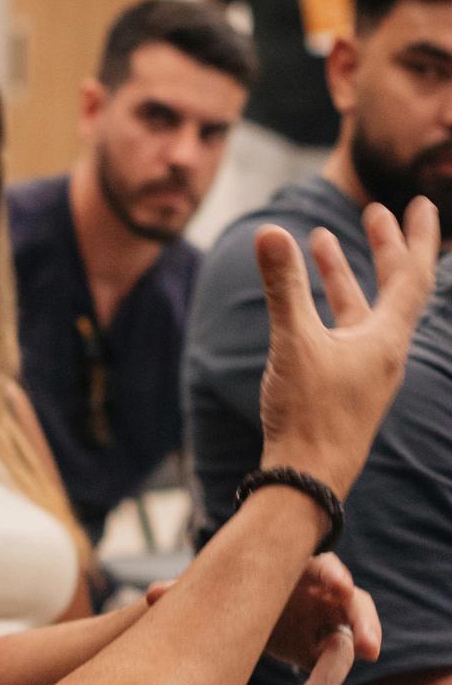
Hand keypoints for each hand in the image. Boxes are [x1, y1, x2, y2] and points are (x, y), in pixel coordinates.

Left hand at [146, 553, 379, 684]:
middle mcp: (328, 599)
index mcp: (304, 573)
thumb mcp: (228, 592)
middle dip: (364, 627)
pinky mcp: (328, 659)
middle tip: (368, 649)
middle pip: (357, 609)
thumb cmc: (248, 593)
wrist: (264, 613)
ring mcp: (333, 629)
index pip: (328, 567)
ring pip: (343, 657)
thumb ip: (193, 594)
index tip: (341, 587)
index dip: (337, 576)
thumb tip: (153, 595)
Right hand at [257, 198, 437, 498]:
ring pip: (361, 311)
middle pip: (393, 289)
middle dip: (383, 248)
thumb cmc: (308, 415)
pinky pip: (343, 334)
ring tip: (319, 242)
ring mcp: (363, 373)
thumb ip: (283, 287)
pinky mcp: (342, 389)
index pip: (413, 276)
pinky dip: (328, 307)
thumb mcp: (292, 343)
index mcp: (386, 340)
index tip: (415, 203)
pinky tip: (302, 305)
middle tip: (375, 213)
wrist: (306, 480)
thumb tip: (269, 232)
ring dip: (343, 275)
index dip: (414, 237)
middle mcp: (382, 353)